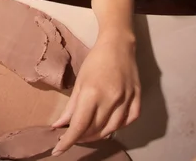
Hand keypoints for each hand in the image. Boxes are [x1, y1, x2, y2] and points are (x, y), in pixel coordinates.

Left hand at [51, 33, 140, 154]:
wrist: (119, 45)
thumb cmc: (95, 61)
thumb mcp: (79, 81)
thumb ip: (71, 106)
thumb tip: (59, 125)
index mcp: (92, 92)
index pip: (79, 125)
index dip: (68, 140)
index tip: (58, 150)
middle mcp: (111, 99)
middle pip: (95, 129)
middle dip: (81, 137)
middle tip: (72, 137)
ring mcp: (126, 100)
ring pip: (111, 129)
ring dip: (97, 135)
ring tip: (88, 133)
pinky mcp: (137, 99)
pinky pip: (128, 123)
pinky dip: (117, 128)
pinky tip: (108, 126)